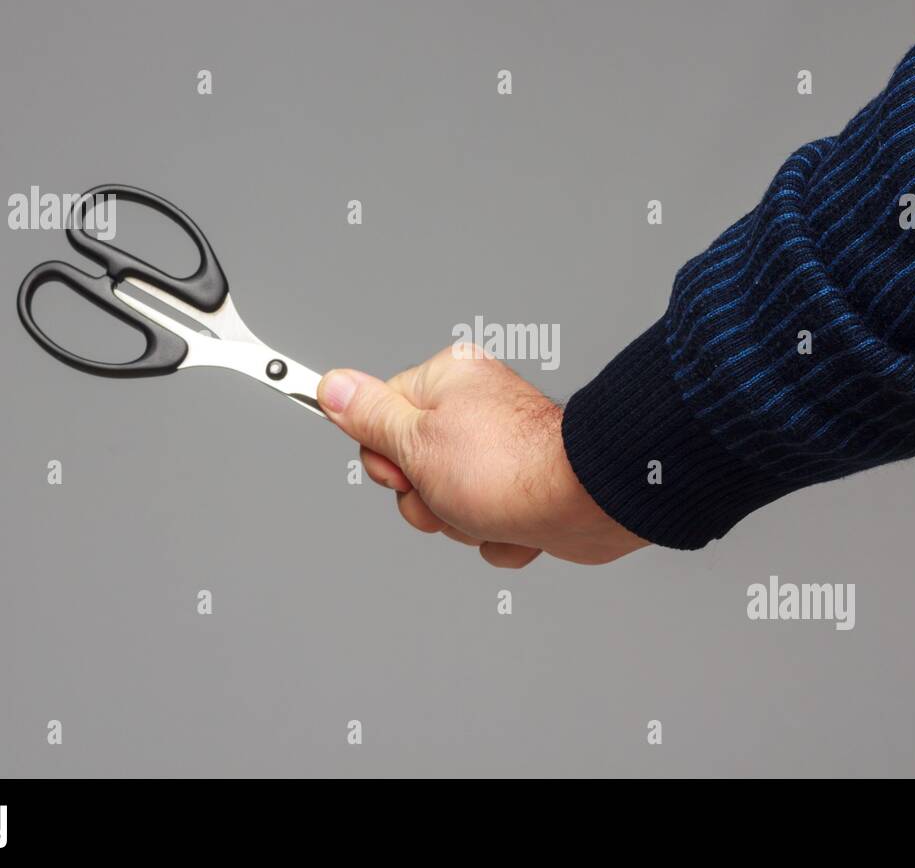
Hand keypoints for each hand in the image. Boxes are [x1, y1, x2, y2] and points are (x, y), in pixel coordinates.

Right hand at [316, 346, 648, 567]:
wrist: (584, 505)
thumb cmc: (506, 469)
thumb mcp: (416, 442)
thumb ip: (369, 417)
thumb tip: (330, 385)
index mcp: (446, 381)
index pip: (380, 419)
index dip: (386, 457)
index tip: (404, 469)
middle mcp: (474, 410)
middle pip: (411, 468)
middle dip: (426, 498)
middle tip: (450, 493)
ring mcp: (500, 453)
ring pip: (447, 503)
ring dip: (461, 521)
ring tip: (489, 510)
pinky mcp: (523, 490)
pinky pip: (486, 523)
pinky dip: (497, 534)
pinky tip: (517, 525)